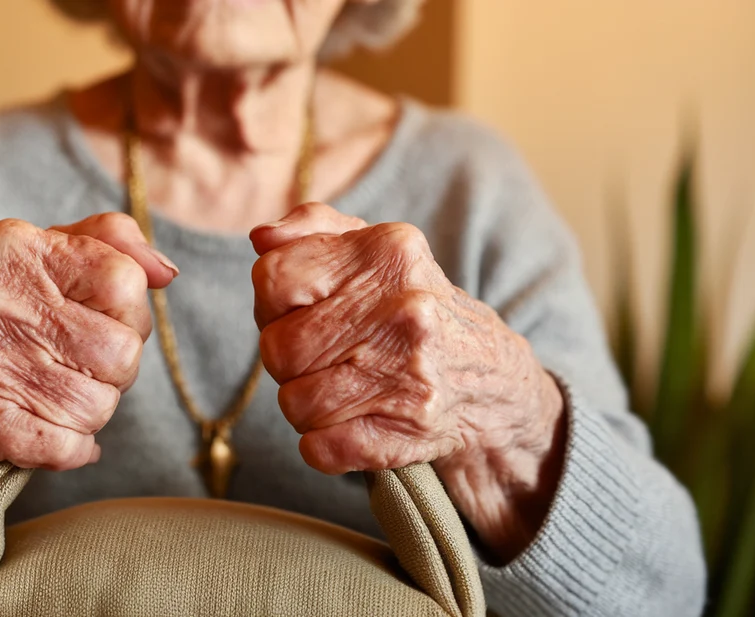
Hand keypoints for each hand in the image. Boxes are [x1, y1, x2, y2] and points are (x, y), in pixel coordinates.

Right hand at [0, 214, 177, 503]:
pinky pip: (72, 447)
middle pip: (122, 350)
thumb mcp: (48, 260)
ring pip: (102, 405)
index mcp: (19, 250)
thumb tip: (164, 271)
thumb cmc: (7, 320)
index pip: (123, 280)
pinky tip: (45, 429)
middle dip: (115, 369)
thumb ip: (112, 245)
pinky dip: (72, 448)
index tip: (100, 319)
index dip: (128, 311)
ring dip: (91, 411)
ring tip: (54, 394)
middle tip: (76, 365)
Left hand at [250, 203, 565, 560]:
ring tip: (342, 389)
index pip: (273, 279)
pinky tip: (353, 423)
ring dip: (306, 405)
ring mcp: (409, 373)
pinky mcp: (410, 431)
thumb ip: (313, 229)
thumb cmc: (411, 309)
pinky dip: (324, 445)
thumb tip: (262, 238)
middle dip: (288, 360)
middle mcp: (403, 310)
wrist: (492, 380)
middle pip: (278, 348)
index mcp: (388, 252)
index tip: (299, 311)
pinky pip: (319, 448)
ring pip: (294, 403)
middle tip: (324, 357)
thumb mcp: (375, 251)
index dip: (272, 304)